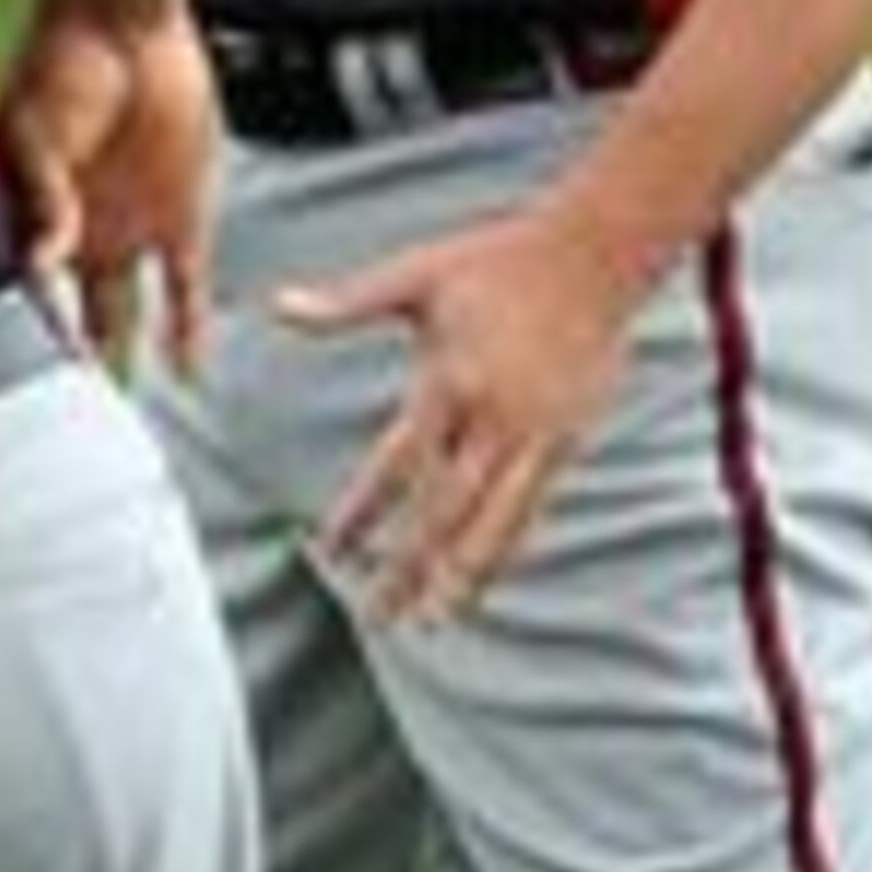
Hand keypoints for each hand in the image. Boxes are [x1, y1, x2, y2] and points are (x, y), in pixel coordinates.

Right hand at [0, 5, 220, 371]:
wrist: (127, 20)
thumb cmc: (62, 62)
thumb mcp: (34, 133)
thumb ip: (43, 200)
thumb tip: (40, 262)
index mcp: (34, 219)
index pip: (23, 297)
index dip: (20, 340)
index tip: (16, 391)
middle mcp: (80, 234)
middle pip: (72, 317)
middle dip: (66, 364)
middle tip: (63, 420)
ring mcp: (131, 229)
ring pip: (125, 314)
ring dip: (122, 357)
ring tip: (117, 407)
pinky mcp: (181, 218)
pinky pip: (186, 292)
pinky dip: (189, 333)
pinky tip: (189, 373)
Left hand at [284, 193, 657, 621]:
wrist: (594, 254)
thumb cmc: (497, 260)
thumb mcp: (416, 277)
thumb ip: (346, 303)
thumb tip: (278, 306)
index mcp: (446, 383)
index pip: (393, 466)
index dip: (360, 513)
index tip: (329, 551)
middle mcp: (491, 419)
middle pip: (441, 512)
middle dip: (407, 567)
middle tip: (377, 615)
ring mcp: (535, 435)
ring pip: (494, 523)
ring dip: (463, 576)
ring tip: (437, 618)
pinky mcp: (569, 440)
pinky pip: (534, 508)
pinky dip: (509, 546)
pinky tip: (489, 576)